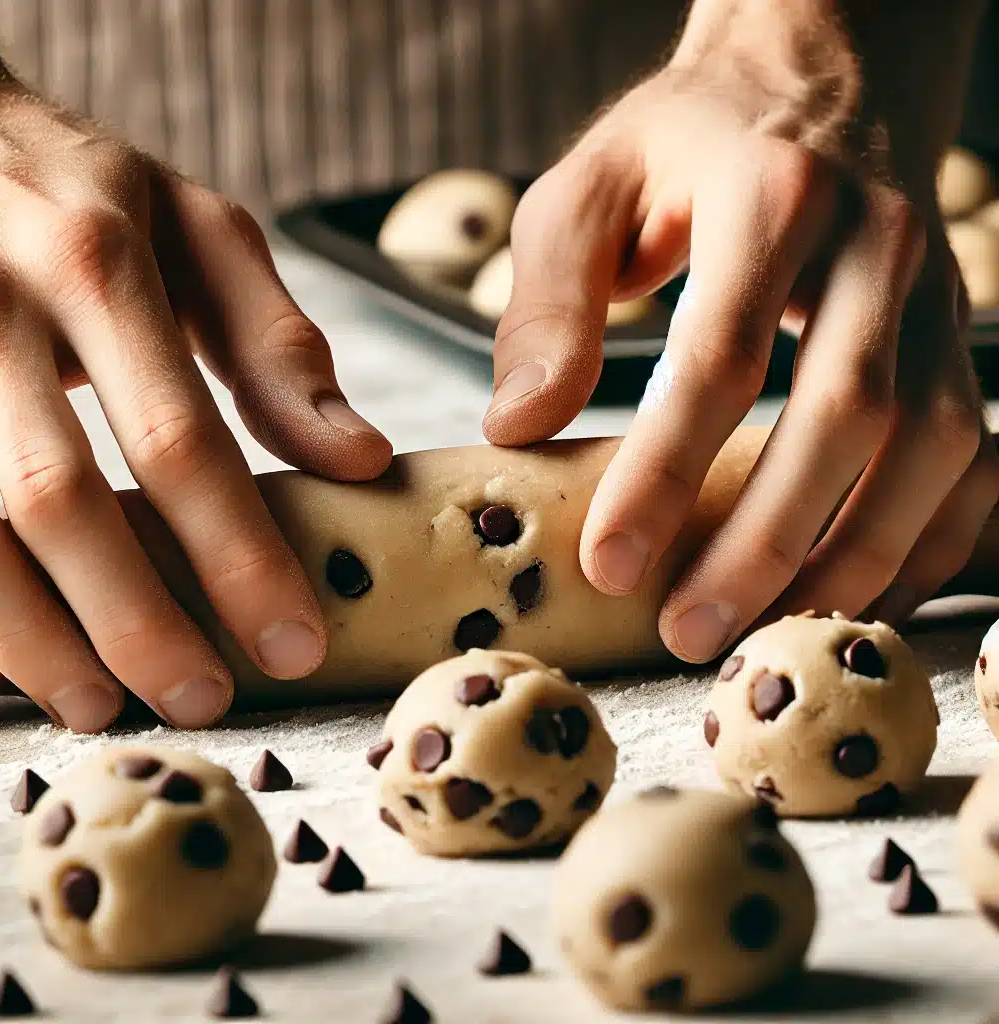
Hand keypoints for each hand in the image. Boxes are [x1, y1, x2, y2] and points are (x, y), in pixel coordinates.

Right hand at [0, 45, 390, 729]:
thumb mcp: (205, 236)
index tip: (294, 643)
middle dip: (135, 620)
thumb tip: (361, 460)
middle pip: (57, 498)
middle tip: (206, 700)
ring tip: (100, 706)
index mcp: (95, 264)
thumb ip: (281, 347)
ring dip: (29, 636)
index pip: (180, 441)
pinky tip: (2, 659)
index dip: (238, 556)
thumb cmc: (93, 191)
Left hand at [484, 0, 997, 660]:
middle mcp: (874, 244)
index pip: (721, 356)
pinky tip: (858, 595)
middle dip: (767, 542)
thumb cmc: (684, 143)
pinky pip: (972, 454)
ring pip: (930, 447)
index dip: (666, 472)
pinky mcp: (953, 336)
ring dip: (855, 557)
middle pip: (848, 415)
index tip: (610, 565)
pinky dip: (925, 539)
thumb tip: (518, 427)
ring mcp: (932, 293)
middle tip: (685, 631)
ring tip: (766, 632)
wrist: (818, 73)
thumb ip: (548, 303)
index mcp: (770, 197)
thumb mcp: (588, 191)